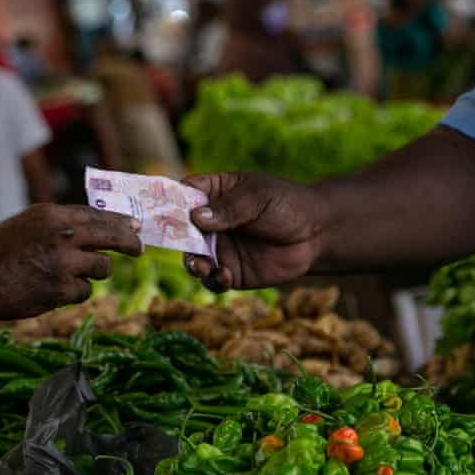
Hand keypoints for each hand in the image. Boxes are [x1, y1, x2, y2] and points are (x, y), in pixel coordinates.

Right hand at [0, 204, 141, 321]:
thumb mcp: (26, 224)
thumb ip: (58, 224)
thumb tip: (95, 228)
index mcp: (51, 214)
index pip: (97, 214)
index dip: (120, 221)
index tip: (134, 226)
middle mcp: (61, 236)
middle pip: (111, 237)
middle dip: (129, 243)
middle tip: (139, 249)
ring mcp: (62, 264)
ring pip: (102, 267)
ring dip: (94, 272)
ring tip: (71, 274)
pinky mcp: (60, 290)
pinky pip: (85, 291)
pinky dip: (75, 292)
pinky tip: (55, 290)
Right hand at [182, 171, 323, 290]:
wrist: (316, 235)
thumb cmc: (287, 205)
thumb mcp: (258, 198)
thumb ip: (229, 208)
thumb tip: (196, 217)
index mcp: (214, 194)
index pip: (183, 193)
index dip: (168, 201)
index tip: (158, 210)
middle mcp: (210, 222)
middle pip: (180, 230)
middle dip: (174, 238)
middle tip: (178, 245)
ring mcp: (219, 248)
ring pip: (193, 258)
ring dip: (193, 263)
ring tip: (202, 266)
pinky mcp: (231, 272)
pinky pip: (213, 280)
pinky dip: (213, 280)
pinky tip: (225, 276)